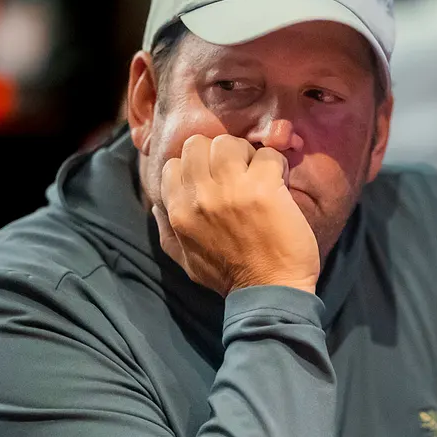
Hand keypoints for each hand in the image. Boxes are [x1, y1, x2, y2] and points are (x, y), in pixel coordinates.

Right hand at [156, 133, 319, 295]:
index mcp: (178, 211)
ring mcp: (231, 189)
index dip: (196, 166)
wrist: (269, 293)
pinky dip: (277, 165)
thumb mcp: (185, 258)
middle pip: (199, 144)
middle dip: (220, 154)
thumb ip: (167, 230)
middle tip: (239, 172)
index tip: (215, 180)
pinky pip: (268, 155)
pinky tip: (279, 185)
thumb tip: (156, 205)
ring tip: (259, 176)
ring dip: (248, 155)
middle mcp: (200, 196)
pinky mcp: (263, 188)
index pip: (174, 163)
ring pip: (230, 142)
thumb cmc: (228, 278)